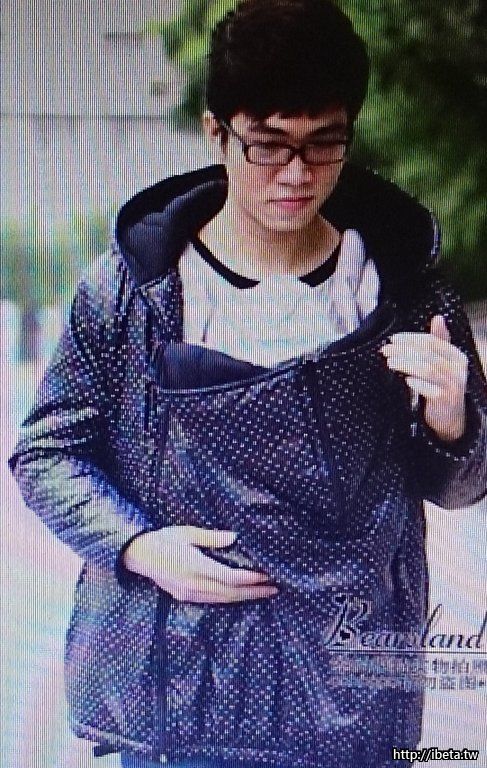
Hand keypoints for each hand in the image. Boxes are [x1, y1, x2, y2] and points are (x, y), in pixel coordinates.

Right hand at [123, 525, 278, 602]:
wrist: (137, 556)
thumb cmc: (162, 539)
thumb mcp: (186, 533)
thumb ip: (211, 537)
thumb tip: (234, 538)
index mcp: (196, 567)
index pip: (231, 577)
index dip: (251, 578)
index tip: (268, 575)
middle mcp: (194, 585)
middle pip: (231, 592)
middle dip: (254, 591)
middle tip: (275, 588)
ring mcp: (189, 593)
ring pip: (223, 599)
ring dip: (245, 597)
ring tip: (263, 592)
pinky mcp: (186, 597)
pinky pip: (213, 600)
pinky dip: (230, 598)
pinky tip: (240, 594)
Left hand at [380, 315, 467, 441]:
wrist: (450, 415)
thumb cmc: (442, 385)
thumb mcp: (443, 362)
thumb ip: (439, 341)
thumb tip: (438, 318)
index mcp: (456, 356)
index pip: (432, 342)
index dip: (411, 339)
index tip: (394, 339)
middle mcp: (457, 369)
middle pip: (427, 354)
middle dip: (404, 350)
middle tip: (386, 350)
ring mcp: (453, 385)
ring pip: (427, 370)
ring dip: (406, 364)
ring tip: (390, 362)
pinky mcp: (446, 400)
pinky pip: (431, 390)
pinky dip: (418, 383)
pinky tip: (406, 380)